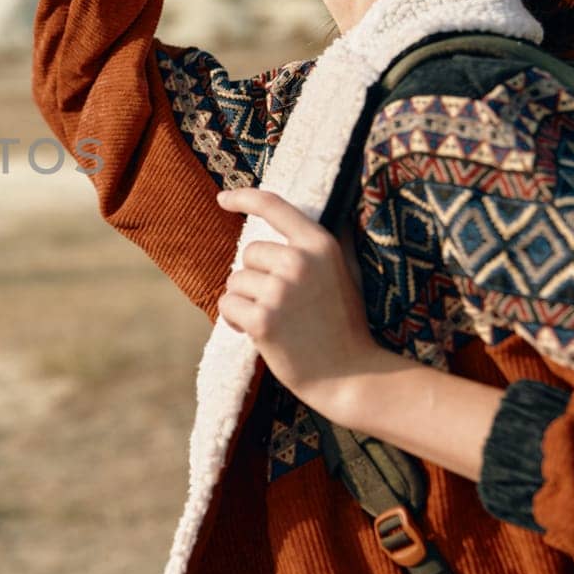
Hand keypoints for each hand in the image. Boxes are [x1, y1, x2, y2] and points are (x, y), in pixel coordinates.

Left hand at [214, 186, 389, 413]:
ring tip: (278, 322)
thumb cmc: (343, 324)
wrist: (350, 375)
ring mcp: (280, 290)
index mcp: (320, 244)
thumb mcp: (343, 272)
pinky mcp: (263, 319)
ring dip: (246, 302)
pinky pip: (227, 305)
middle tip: (284, 305)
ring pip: (235, 281)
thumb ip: (326, 242)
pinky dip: (235, 321)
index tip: (222, 198)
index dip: (244, 197)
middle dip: (257, 278)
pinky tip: (261, 335)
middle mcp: (299, 261)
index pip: (274, 206)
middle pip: (249, 253)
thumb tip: (313, 211)